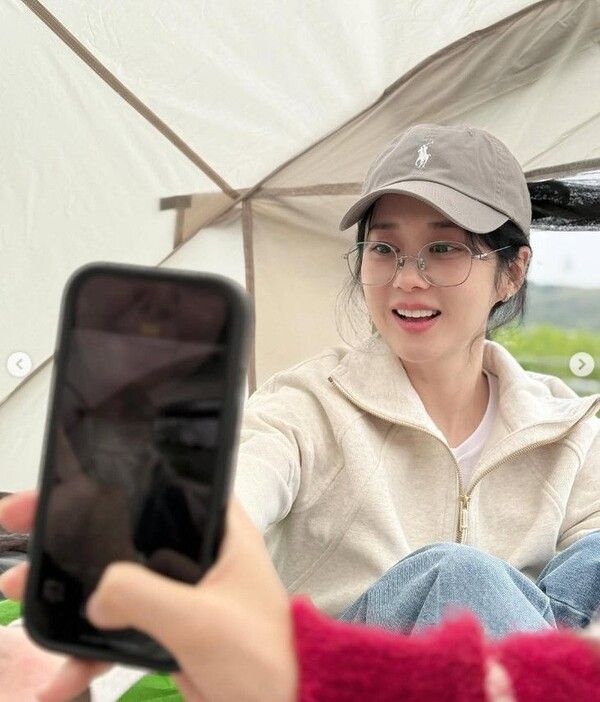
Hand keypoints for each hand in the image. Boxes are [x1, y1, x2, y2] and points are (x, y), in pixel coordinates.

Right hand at [0, 492, 297, 701]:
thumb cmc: (268, 658)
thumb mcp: (202, 620)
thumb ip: (144, 596)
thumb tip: (97, 595)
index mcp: (217, 531)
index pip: (163, 486)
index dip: (115, 477)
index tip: (67, 483)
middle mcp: (198, 552)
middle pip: (127, 530)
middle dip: (74, 533)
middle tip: (28, 529)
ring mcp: (181, 591)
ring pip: (116, 580)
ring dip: (70, 590)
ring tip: (24, 592)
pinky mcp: (169, 627)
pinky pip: (119, 627)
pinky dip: (89, 647)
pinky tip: (65, 670)